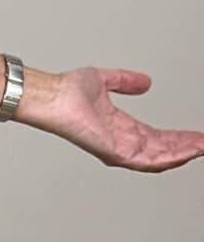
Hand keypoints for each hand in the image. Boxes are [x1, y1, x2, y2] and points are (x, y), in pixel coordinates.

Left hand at [19, 66, 203, 171]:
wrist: (53, 96)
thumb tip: (146, 82)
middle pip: (162, 150)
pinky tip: (186, 154)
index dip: (179, 137)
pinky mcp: (113, 152)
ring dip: (183, 154)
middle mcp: (120, 141)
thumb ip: (125, 81)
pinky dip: (168, 158)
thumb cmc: (67, 91)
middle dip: (187, 147)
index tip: (199, 136)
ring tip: (203, 149)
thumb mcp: (106, 81)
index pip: (156, 137)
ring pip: (158, 159)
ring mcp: (117, 149)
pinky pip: (146, 161)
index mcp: (120, 128)